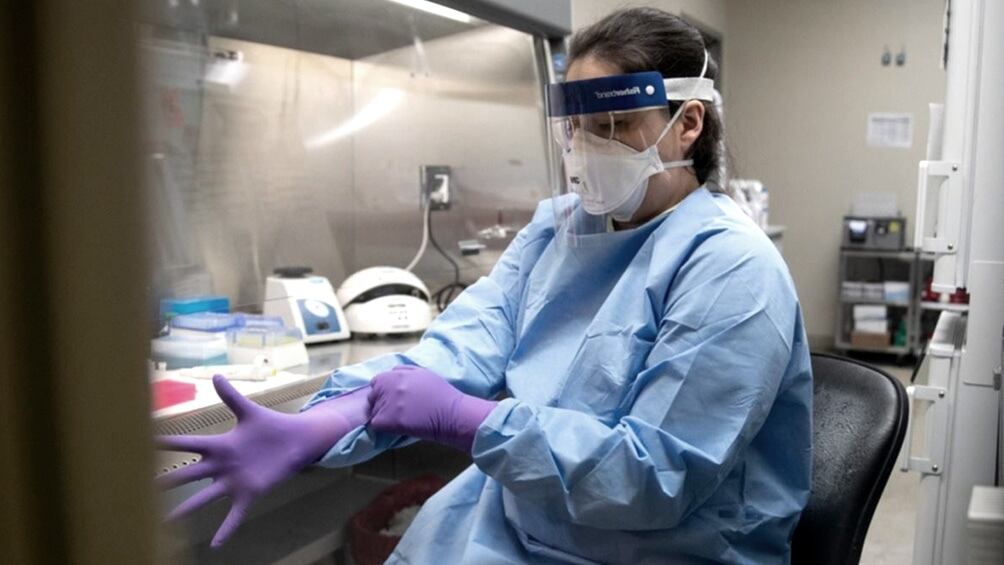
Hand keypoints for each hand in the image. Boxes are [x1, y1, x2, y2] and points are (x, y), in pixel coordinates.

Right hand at [156, 375, 367, 546]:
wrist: (293, 442)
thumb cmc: (269, 426)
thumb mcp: (249, 411)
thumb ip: (231, 396)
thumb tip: (216, 375)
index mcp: (220, 445)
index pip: (188, 443)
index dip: (168, 443)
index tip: (144, 442)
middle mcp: (221, 465)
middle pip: (189, 473)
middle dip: (168, 481)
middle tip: (142, 488)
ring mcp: (233, 481)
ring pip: (204, 497)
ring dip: (186, 509)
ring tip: (165, 522)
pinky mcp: (249, 493)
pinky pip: (234, 515)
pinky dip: (226, 529)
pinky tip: (216, 545)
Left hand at [368, 365, 496, 451]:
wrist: (451, 413)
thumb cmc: (441, 393)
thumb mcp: (423, 373)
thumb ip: (404, 371)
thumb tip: (391, 373)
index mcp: (395, 374)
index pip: (376, 382)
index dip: (383, 391)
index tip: (392, 399)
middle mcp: (388, 386)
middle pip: (372, 397)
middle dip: (381, 403)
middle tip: (396, 411)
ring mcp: (386, 403)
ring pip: (374, 412)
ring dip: (383, 417)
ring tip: (400, 420)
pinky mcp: (387, 420)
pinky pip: (376, 425)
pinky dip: (384, 428)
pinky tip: (398, 428)